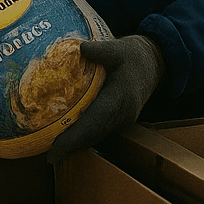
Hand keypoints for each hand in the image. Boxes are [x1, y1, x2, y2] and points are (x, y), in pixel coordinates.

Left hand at [46, 35, 163, 164]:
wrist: (154, 64)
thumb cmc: (134, 55)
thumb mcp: (118, 48)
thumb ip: (100, 50)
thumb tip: (80, 48)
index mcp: (121, 98)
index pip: (94, 122)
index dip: (74, 138)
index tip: (56, 150)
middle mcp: (123, 114)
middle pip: (93, 135)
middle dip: (70, 147)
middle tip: (50, 155)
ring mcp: (123, 120)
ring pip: (96, 136)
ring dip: (76, 145)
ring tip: (53, 150)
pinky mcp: (119, 120)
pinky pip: (99, 131)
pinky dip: (82, 137)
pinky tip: (66, 137)